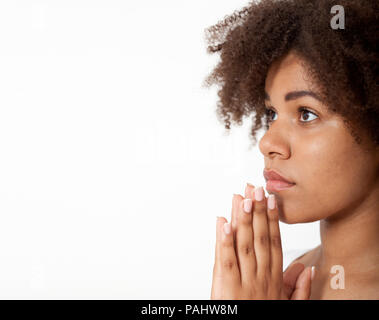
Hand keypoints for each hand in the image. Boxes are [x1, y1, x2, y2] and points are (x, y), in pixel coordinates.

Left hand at [211, 183, 312, 298]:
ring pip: (244, 244)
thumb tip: (309, 270)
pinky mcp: (227, 288)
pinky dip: (224, 240)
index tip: (271, 199)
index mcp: (273, 279)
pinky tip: (223, 222)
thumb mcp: (286, 306)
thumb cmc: (262, 317)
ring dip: (242, 219)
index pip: (274, 242)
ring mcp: (244, 282)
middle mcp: (261, 276)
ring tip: (241, 197)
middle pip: (259, 238)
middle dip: (257, 211)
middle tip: (256, 188)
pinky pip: (225, 260)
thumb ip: (297, 289)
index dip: (272, 219)